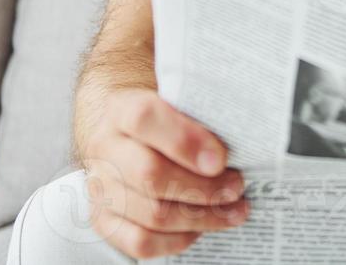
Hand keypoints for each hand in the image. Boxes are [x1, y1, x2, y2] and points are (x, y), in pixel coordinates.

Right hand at [79, 89, 248, 258]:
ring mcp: (100, 188)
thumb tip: (245, 138)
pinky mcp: (104, 221)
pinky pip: (141, 242)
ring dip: (201, 216)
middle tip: (237, 186)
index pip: (143, 118)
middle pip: (150, 174)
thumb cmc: (163, 121)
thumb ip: (200, 116)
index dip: (184, 140)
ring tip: (234, 210)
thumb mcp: (177, 104)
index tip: (221, 159)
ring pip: (152, 214)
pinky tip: (201, 227)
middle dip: (204, 187)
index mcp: (121, 110)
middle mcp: (104, 148)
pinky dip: (178, 239)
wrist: (126, 137)